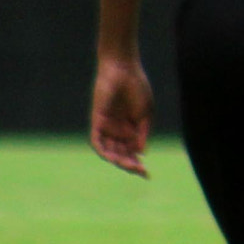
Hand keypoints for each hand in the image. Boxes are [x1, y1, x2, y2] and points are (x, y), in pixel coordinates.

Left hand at [90, 55, 153, 177]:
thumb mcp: (146, 114)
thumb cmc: (137, 88)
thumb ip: (142, 134)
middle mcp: (117, 130)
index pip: (131, 152)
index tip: (147, 174)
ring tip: (128, 165)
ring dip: (118, 160)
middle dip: (129, 164)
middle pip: (121, 154)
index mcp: (131, 129)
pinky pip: (97, 141)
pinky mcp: (97, 121)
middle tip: (139, 170)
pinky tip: (112, 158)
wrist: (124, 69)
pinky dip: (103, 151)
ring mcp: (107, 126)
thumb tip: (140, 153)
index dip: (137, 164)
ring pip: (109, 151)